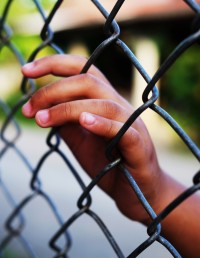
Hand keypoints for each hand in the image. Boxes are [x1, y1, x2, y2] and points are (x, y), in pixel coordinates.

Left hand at [21, 54, 163, 222]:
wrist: (137, 193)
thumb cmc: (109, 166)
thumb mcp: (81, 142)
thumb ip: (66, 124)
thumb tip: (42, 109)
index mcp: (106, 103)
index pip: (84, 70)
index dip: (55, 64)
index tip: (26, 71)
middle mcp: (120, 107)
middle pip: (90, 81)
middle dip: (54, 89)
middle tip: (29, 109)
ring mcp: (132, 125)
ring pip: (104, 104)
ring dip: (68, 109)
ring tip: (42, 120)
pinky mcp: (139, 146)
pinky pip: (123, 130)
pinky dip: (102, 124)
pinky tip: (84, 121)